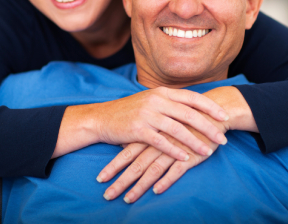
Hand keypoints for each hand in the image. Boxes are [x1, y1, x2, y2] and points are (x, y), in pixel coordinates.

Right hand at [97, 86, 252, 202]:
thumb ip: (169, 102)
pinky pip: (161, 141)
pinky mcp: (138, 129)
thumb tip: (193, 108)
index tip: (224, 116)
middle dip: (208, 127)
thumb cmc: (130, 110)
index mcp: (161, 92)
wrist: (103, 117)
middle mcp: (155, 100)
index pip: (191, 97)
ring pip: (177, 129)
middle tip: (222, 138)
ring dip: (195, 142)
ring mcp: (146, 114)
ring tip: (208, 152)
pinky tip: (185, 158)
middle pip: (188, 114)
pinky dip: (174, 150)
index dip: (209, 107)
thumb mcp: (150, 100)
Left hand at [99, 120, 226, 202]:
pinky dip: (166, 180)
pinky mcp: (189, 154)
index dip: (113, 166)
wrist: (210, 112)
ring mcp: (173, 148)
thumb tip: (124, 145)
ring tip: (127, 199)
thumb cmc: (181, 120)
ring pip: (152, 169)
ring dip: (139, 186)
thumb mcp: (160, 124)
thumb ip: (144, 135)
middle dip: (120, 180)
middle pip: (135, 163)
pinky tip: (156, 190)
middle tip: (107, 195)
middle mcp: (157, 141)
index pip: (126, 152)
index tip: (100, 178)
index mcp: (149, 133)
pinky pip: (176, 170)